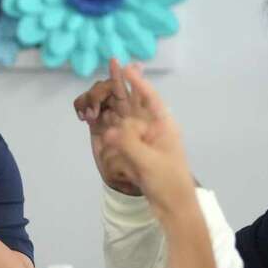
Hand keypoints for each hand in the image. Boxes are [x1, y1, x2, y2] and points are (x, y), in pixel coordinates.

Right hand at [97, 64, 197, 222]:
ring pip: (123, 114)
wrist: (171, 205)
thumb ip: (129, 144)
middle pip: (135, 100)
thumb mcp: (149, 162)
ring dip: (111, 102)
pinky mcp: (132, 151)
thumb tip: (108, 130)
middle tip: (113, 62)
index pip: (150, 98)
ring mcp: (141, 139)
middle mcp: (151, 128)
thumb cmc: (167, 181)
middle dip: (123, 82)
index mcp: (162, 126)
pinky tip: (96, 117)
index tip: (128, 67)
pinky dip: (106, 123)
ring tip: (98, 92)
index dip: (138, 82)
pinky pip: (117, 132)